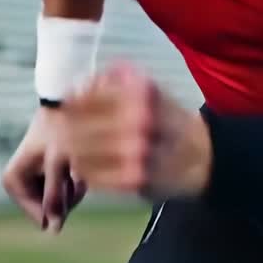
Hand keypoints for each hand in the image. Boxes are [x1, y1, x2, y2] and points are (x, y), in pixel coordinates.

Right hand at [3, 107, 88, 233]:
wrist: (68, 103)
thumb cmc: (60, 129)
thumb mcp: (57, 162)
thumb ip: (54, 196)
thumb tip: (51, 231)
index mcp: (13, 180)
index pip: (40, 213)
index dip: (60, 203)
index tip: (70, 178)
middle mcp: (20, 183)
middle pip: (50, 209)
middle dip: (67, 194)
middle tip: (74, 169)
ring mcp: (35, 181)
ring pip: (60, 202)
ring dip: (74, 187)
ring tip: (75, 162)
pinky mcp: (48, 177)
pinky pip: (66, 191)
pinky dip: (76, 181)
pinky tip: (77, 164)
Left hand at [63, 63, 209, 200]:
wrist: (203, 158)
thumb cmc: (168, 121)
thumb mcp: (148, 90)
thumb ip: (113, 82)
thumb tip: (75, 87)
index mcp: (140, 93)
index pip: (83, 98)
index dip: (66, 105)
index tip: (61, 109)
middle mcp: (139, 120)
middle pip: (76, 127)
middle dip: (63, 131)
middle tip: (58, 134)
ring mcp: (136, 153)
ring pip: (79, 153)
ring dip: (71, 153)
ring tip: (72, 150)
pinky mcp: (134, 180)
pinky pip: (92, 176)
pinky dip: (84, 171)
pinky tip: (88, 167)